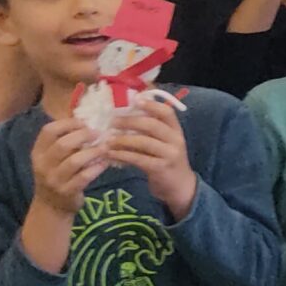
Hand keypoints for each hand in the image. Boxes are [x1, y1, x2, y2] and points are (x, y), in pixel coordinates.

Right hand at [29, 118, 109, 215]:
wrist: (51, 206)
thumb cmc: (57, 174)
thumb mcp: (53, 157)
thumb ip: (65, 140)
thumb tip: (87, 118)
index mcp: (38, 152)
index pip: (48, 131)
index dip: (68, 123)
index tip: (85, 122)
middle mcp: (43, 165)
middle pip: (63, 144)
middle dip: (84, 136)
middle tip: (99, 133)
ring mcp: (54, 180)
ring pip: (75, 160)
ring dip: (93, 152)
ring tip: (105, 147)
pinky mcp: (67, 192)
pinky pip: (84, 177)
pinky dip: (97, 168)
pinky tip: (105, 163)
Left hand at [104, 98, 196, 218]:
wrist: (179, 186)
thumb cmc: (166, 160)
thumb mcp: (164, 142)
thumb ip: (150, 130)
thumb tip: (124, 114)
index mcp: (176, 130)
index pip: (166, 112)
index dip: (151, 104)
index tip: (134, 100)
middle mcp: (176, 139)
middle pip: (152, 124)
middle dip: (129, 121)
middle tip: (111, 122)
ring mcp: (170, 154)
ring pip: (143, 141)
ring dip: (122, 139)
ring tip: (107, 140)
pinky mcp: (160, 168)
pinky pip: (138, 158)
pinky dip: (122, 155)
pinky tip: (110, 154)